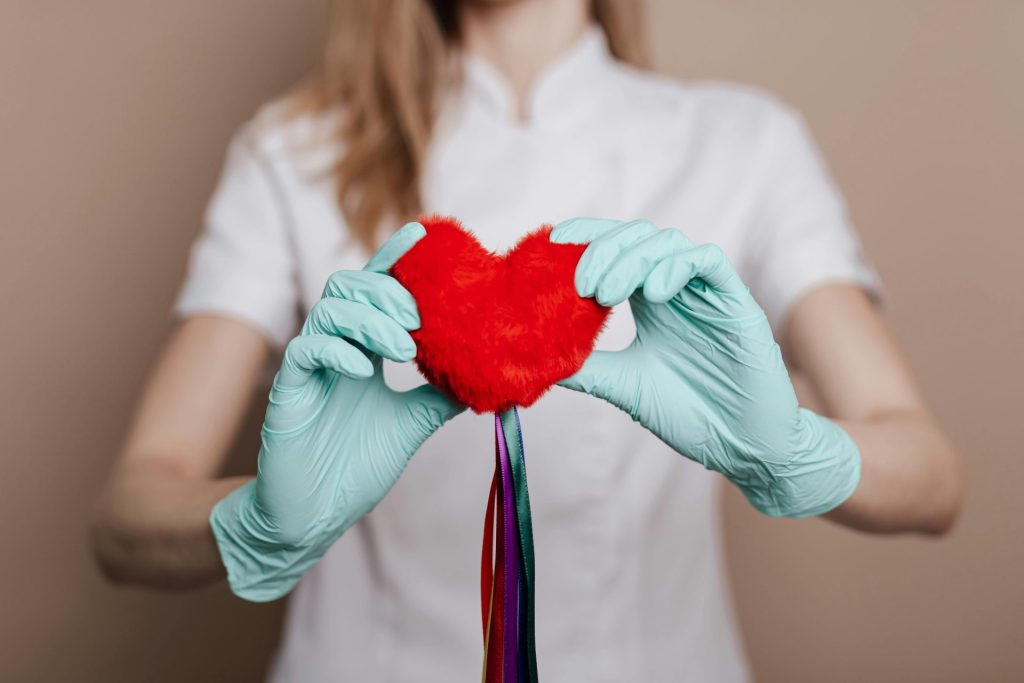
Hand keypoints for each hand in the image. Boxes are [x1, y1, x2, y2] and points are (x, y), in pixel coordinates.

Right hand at [211, 222, 463, 600]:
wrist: (316, 513)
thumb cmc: (355, 465)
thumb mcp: (412, 423)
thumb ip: (441, 395)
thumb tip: (488, 377)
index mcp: (361, 349)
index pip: (375, 290)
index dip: (394, 258)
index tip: (422, 233)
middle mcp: (334, 349)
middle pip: (348, 284)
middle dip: (386, 291)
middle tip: (419, 320)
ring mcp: (310, 367)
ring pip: (329, 309)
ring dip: (371, 320)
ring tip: (403, 349)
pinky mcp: (288, 390)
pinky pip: (306, 350)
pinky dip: (338, 350)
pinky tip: (365, 370)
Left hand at [551, 218, 859, 517]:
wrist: (743, 448)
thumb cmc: (691, 414)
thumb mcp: (625, 386)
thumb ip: (586, 368)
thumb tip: (533, 361)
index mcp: (650, 302)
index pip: (616, 250)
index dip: (585, 237)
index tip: (550, 245)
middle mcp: (676, 289)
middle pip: (637, 238)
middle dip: (603, 251)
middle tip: (580, 285)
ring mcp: (706, 294)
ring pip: (668, 242)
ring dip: (632, 259)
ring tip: (606, 294)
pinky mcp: (736, 303)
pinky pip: (708, 262)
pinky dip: (676, 267)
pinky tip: (653, 294)